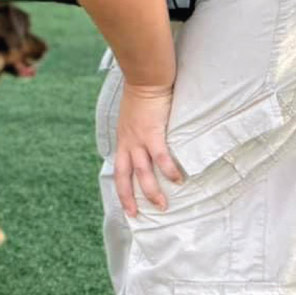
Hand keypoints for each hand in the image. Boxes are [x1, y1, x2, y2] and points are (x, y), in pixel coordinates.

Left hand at [115, 83, 182, 216]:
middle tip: (136, 215)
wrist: (144, 79)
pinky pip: (160, 157)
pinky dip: (167, 170)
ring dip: (151, 191)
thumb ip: (138, 131)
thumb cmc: (142, 95)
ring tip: (162, 206)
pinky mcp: (153, 133)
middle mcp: (127, 143)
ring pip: (142, 172)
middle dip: (129, 198)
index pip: (118, 169)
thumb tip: (147, 139)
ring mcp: (138, 139)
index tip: (126, 204)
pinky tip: (177, 180)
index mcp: (122, 141)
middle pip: (124, 177)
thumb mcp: (133, 118)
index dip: (121, 188)